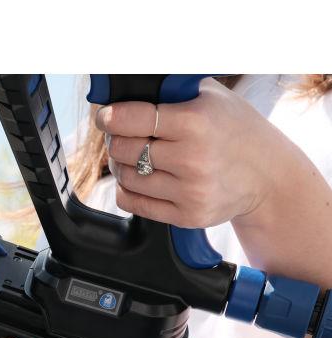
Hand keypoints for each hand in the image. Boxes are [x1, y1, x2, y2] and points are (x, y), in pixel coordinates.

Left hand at [95, 77, 305, 228]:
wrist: (268, 175)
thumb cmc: (235, 129)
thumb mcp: (210, 96)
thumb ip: (171, 89)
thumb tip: (128, 85)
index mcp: (195, 122)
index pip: (130, 119)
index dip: (109, 117)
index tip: (105, 117)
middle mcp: (191, 158)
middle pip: (123, 149)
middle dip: (116, 140)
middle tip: (122, 136)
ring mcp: (189, 191)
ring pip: (125, 177)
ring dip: (121, 165)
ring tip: (134, 156)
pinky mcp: (186, 216)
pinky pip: (132, 203)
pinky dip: (127, 189)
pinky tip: (139, 178)